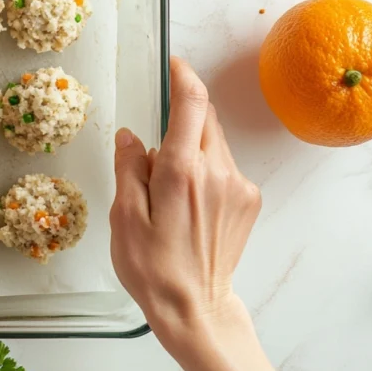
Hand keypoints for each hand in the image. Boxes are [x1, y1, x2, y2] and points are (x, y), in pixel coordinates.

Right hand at [110, 56, 260, 337]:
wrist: (194, 307)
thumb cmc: (153, 266)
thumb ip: (128, 168)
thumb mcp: (123, 216)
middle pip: (204, 120)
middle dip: (180, 118)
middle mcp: (217, 172)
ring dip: (190, 149)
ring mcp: (238, 186)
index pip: (192, 104)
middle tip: (154, 150)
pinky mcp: (248, 201)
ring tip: (166, 189)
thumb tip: (130, 136)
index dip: (183, 76)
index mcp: (182, 171)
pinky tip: (186, 203)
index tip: (174, 64)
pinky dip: (204, 170)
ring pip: (213, 144)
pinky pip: (224, 166)